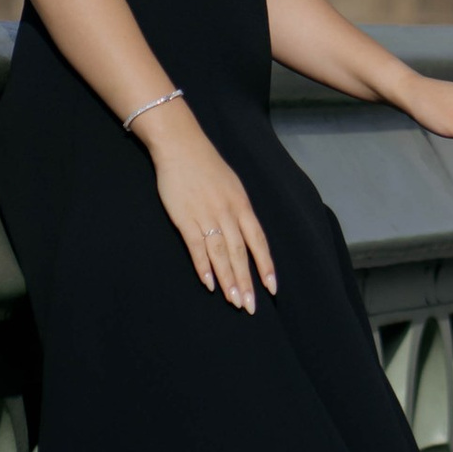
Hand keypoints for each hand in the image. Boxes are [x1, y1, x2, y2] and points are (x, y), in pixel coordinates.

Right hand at [142, 104, 277, 310]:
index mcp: (241, 204)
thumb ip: (239, 211)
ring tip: (233, 301)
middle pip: (240, 252)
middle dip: (246, 281)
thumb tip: (247, 238)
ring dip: (228, 280)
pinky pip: (196, 246)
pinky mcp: (185, 218)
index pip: (258, 240)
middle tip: (249, 306)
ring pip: (220, 253)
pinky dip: (203, 266)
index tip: (271, 288)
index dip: (265, 265)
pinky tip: (209, 283)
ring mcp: (206, 215)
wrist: (181, 145)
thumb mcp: (232, 186)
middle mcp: (227, 212)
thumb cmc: (207, 166)